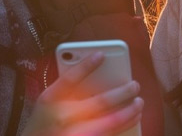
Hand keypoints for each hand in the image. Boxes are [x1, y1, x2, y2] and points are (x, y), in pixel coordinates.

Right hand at [22, 52, 142, 135]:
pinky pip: (106, 135)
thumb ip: (67, 87)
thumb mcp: (48, 101)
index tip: (101, 54)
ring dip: (128, 112)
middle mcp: (62, 117)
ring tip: (139, 104)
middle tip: (135, 85)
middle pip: (99, 102)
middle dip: (122, 92)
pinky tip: (132, 121)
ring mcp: (73, 133)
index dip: (86, 65)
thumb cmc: (43, 121)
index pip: (69, 78)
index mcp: (50, 100)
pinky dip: (122, 128)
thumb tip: (97, 74)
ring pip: (109, 122)